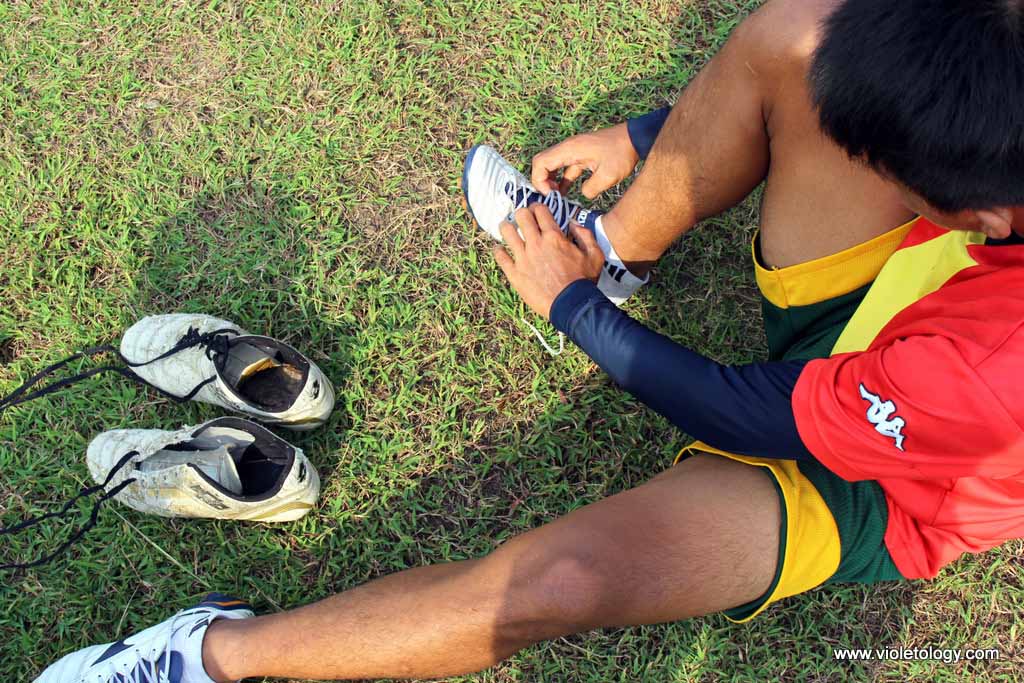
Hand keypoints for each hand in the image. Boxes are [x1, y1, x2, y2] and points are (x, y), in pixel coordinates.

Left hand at [493, 204, 604, 319]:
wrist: (571, 305)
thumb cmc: (584, 281)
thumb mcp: (594, 255)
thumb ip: (585, 235)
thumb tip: (573, 223)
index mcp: (554, 237)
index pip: (540, 210)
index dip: (538, 207)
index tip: (537, 211)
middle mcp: (536, 243)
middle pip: (521, 215)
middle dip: (522, 213)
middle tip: (523, 219)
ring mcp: (523, 258)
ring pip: (506, 231)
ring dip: (507, 227)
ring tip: (508, 229)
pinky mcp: (515, 273)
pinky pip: (500, 256)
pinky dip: (498, 251)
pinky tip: (500, 250)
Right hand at [531, 123, 639, 198]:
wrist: (635, 139)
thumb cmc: (621, 153)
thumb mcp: (608, 176)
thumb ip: (591, 189)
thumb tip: (583, 195)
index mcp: (569, 150)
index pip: (540, 163)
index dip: (539, 181)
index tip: (550, 195)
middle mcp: (568, 148)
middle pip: (542, 163)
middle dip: (542, 181)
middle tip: (551, 196)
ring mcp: (573, 151)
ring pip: (552, 165)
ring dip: (551, 181)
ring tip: (557, 197)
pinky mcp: (580, 155)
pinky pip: (564, 167)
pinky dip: (562, 179)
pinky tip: (566, 192)